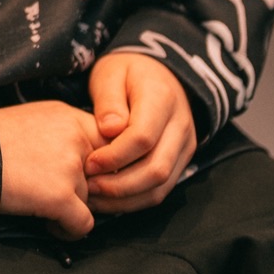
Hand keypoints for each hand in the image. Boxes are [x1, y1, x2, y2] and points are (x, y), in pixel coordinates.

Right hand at [0, 100, 103, 239]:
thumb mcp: (34, 122)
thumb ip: (65, 137)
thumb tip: (90, 166)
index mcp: (69, 117)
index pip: (110, 145)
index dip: (100, 166)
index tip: (85, 177)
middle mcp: (76, 138)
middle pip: (101, 177)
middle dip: (84, 190)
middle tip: (56, 192)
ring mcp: (70, 167)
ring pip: (90, 201)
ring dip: (70, 208)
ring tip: (39, 202)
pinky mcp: (61, 195)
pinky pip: (83, 225)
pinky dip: (66, 230)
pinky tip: (46, 221)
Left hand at [86, 52, 196, 212]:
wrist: (157, 74)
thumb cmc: (127, 73)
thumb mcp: (110, 73)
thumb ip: (109, 100)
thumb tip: (109, 130)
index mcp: (162, 98)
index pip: (143, 138)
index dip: (115, 156)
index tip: (89, 162)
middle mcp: (181, 125)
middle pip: (156, 169)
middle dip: (120, 185)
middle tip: (88, 186)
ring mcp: (185, 146)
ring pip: (161, 186)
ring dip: (126, 198)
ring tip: (94, 196)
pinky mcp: (181, 161)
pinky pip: (161, 190)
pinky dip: (135, 200)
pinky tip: (109, 198)